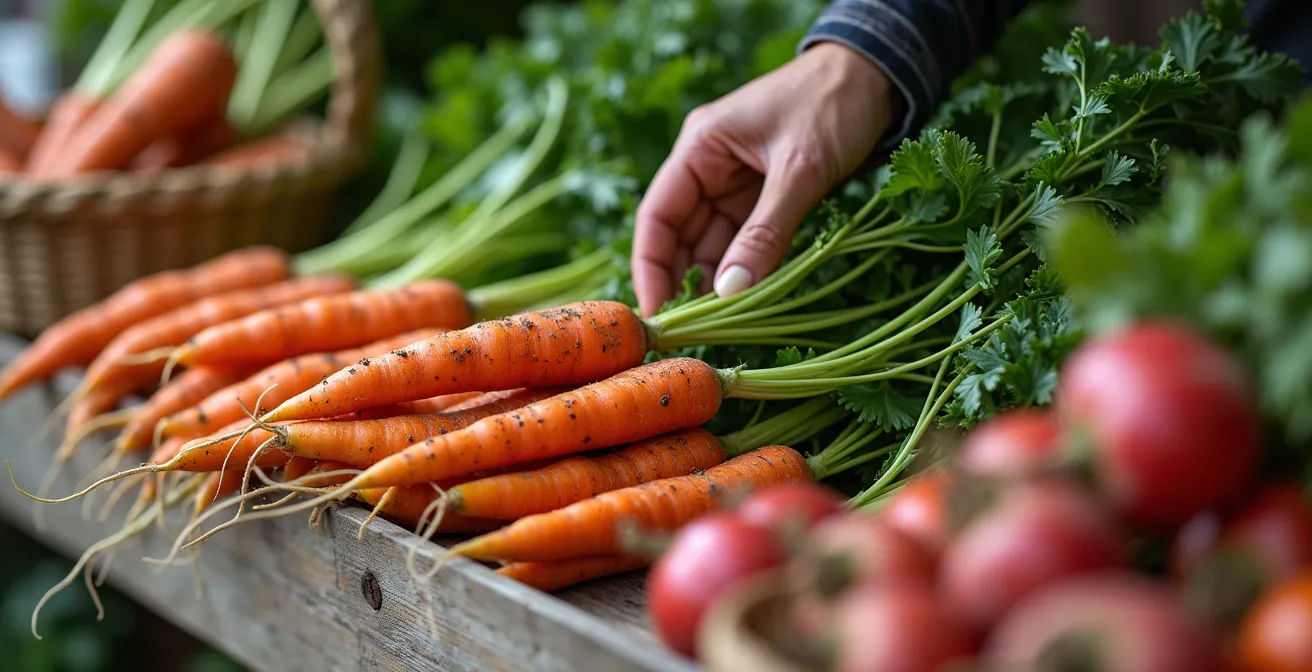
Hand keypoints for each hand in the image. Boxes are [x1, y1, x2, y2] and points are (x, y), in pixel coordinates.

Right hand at [631, 42, 901, 316]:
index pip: (657, 215)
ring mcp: (736, 184)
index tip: (657, 313)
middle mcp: (708, 167)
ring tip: (720, 328)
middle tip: (691, 333)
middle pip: (680, 236)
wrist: (879, 76)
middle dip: (684, 283)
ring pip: (713, 244)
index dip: (651, 267)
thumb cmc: (834, 103)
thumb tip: (730, 292)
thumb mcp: (800, 169)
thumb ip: (765, 231)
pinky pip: (745, 242)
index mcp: (700, 147)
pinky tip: (747, 303)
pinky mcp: (764, 197)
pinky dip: (746, 270)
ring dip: (717, 282)